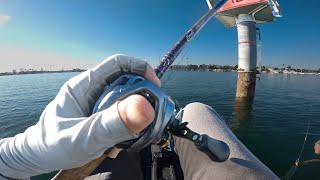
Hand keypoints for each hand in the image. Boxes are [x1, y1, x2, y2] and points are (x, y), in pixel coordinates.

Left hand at [0, 54, 160, 178]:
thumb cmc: (52, 145)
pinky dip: (125, 130)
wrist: (38, 157)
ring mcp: (97, 104)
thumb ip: (111, 124)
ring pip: (126, 101)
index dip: (140, 68)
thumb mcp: (83, 137)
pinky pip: (120, 116)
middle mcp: (93, 90)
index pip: (118, 63)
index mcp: (85, 85)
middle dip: (141, 98)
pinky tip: (117, 146)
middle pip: (127, 82)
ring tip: (128, 138)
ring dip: (133, 118)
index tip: (156, 86)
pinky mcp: (100, 117)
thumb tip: (144, 108)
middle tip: (147, 119)